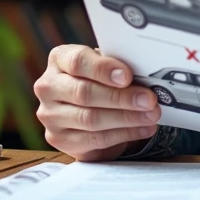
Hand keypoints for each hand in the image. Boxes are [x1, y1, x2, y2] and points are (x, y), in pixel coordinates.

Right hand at [33, 45, 160, 160]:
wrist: (85, 106)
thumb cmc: (100, 78)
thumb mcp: (105, 65)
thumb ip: (118, 66)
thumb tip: (145, 73)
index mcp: (59, 59)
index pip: (78, 61)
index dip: (103, 69)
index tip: (127, 76)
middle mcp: (48, 86)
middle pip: (84, 93)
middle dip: (122, 97)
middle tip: (149, 100)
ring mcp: (50, 116)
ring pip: (90, 119)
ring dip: (127, 118)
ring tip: (151, 115)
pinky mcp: (60, 140)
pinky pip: (95, 140)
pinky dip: (124, 134)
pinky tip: (143, 129)